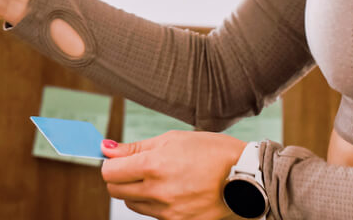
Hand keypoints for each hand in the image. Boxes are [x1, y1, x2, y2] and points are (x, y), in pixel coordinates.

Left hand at [100, 130, 246, 219]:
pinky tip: (174, 191)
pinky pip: (153, 214)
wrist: (246, 176)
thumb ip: (135, 147)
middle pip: (115, 190)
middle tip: (138, 167)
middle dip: (121, 178)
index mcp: (155, 166)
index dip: (112, 164)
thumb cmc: (211, 152)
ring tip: (162, 178)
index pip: (109, 172)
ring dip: (138, 191)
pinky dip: (156, 203)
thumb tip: (106, 148)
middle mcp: (159, 192)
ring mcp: (169, 212)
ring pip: (133, 204)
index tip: (120, 160)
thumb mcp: (173, 140)